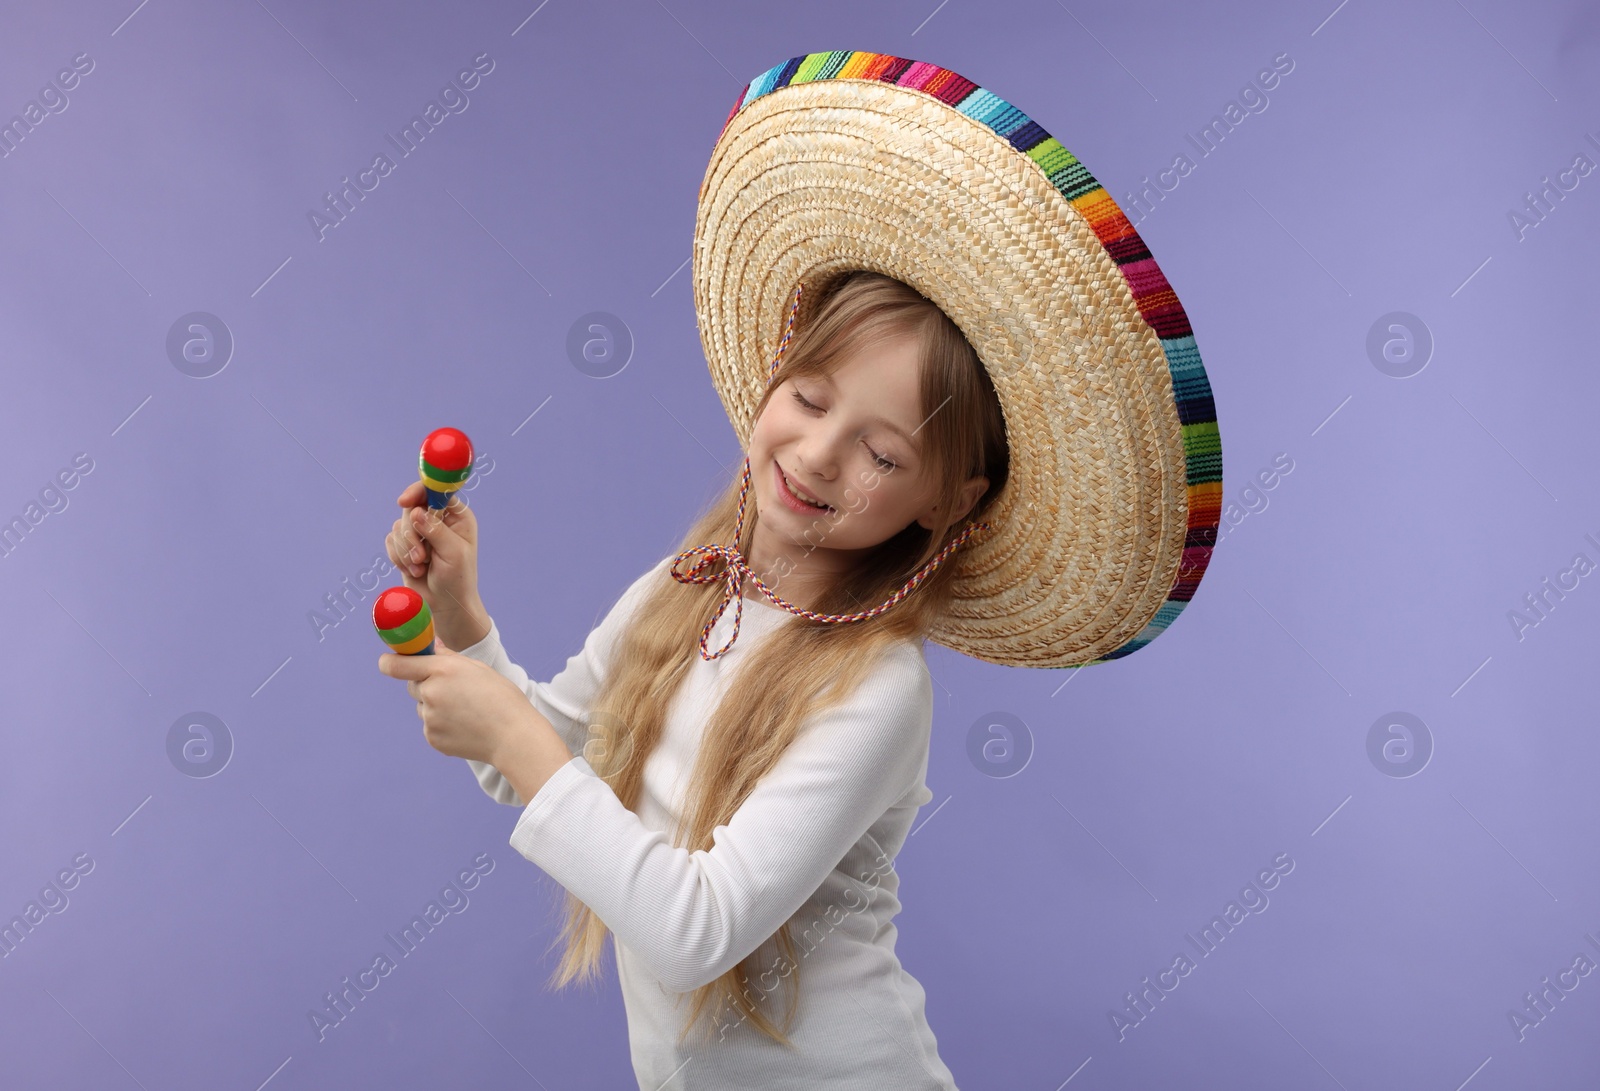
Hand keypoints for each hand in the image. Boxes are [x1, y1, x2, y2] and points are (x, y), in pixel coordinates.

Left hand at [377, 641, 534, 764]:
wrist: (513, 737)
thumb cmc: (502, 699)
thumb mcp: (478, 669)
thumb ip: (449, 657)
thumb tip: (432, 645)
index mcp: (442, 669)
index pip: (396, 665)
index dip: (389, 662)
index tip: (388, 661)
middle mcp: (431, 692)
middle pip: (412, 685)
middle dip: (426, 684)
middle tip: (454, 690)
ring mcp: (430, 718)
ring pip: (423, 706)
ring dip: (435, 706)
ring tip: (466, 711)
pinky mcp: (432, 738)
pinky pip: (430, 726)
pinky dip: (443, 724)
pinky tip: (465, 726)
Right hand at [385, 482, 488, 649]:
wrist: (445, 604)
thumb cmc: (458, 578)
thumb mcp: (453, 553)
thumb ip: (435, 530)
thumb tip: (416, 512)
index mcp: (457, 515)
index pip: (435, 491)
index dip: (417, 492)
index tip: (404, 502)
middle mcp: (438, 519)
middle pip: (411, 509)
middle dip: (411, 535)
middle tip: (421, 557)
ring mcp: (420, 532)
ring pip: (398, 526)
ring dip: (406, 550)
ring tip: (421, 567)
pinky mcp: (405, 545)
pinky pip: (390, 541)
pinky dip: (398, 557)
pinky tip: (413, 570)